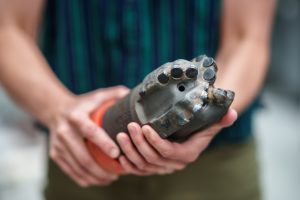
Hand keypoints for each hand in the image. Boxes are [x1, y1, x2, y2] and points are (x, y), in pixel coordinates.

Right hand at [48, 86, 128, 186]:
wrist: (55, 109)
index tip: (117, 153)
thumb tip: (135, 96)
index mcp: (76, 116)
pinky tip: (96, 180)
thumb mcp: (98, 95)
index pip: (91, 132)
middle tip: (117, 174)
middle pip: (83, 156)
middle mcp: (64, 131)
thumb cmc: (84, 104)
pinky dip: (84, 178)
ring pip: (77, 167)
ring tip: (110, 179)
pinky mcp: (55, 153)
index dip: (104, 143)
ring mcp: (58, 144)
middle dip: (101, 169)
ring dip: (95, 177)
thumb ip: (117, 94)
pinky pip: (70, 170)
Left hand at [117, 108, 236, 175]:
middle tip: (130, 126)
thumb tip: (232, 112)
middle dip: (140, 143)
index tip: (145, 127)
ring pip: (143, 164)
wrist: (191, 131)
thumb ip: (219, 119)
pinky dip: (128, 164)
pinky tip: (119, 154)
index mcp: (187, 154)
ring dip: (130, 150)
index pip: (169, 152)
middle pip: (153, 158)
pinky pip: (138, 170)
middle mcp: (174, 164)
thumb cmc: (199, 124)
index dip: (156, 142)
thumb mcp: (209, 121)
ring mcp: (162, 166)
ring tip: (120, 134)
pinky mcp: (152, 166)